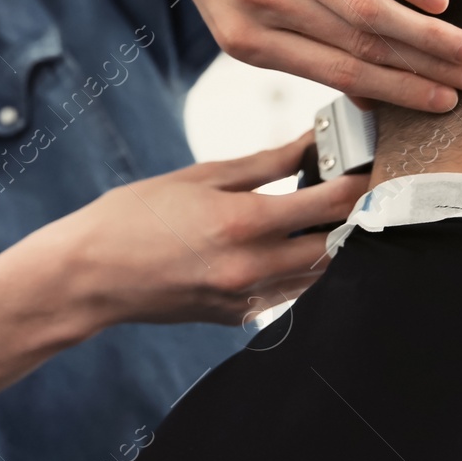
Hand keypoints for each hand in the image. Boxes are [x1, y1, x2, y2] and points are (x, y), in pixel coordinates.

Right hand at [25, 131, 368, 331]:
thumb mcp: (198, 177)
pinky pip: (289, 292)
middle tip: (363, 188)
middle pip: (337, 244)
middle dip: (355, 215)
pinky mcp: (237, 315)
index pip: (328, 203)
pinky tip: (291, 242)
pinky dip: (301, 266)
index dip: (359, 181)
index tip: (372, 163)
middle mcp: (251, 266)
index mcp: (242, 223)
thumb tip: (308, 145)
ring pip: (319, 274)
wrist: (90, 277)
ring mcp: (246, 297)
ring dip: (333, 243)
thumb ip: (262, 164)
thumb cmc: (132, 217)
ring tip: (330, 212)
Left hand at [132, 0, 461, 111]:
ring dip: (427, 34)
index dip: (396, 92)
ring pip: (367, 9)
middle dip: (426, 70)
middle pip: (360, 46)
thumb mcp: (237, 13)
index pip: (337, 74)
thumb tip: (367, 94)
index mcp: (246, 41)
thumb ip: (298, 50)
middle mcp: (263, 6)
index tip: (444, 106)